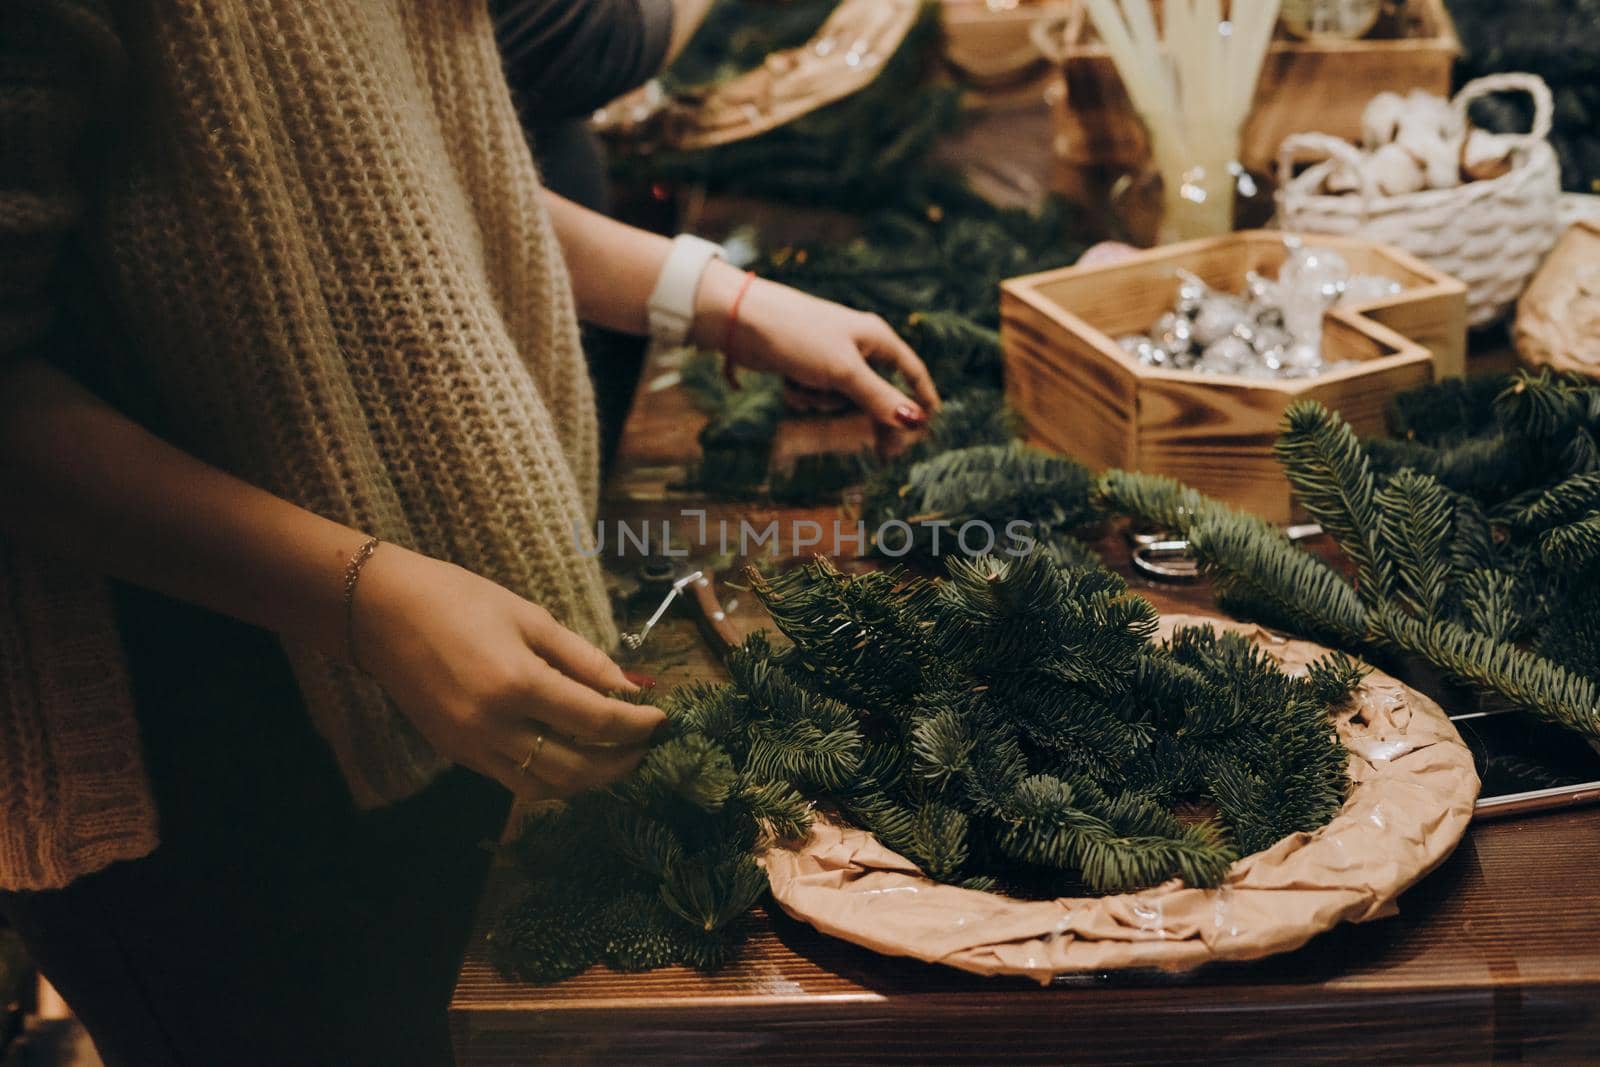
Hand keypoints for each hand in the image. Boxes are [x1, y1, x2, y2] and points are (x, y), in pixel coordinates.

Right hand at [350, 545, 664, 798]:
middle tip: (646, 747)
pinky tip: (573, 758)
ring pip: (546, 786)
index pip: (597, 721)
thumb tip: (629, 688)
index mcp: (517, 683)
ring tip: (616, 758)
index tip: (662, 720)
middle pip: (576, 767)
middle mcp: (494, 726)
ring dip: (589, 780)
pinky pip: (516, 781)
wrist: (381, 614)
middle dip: (621, 762)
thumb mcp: (529, 617)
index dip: (637, 725)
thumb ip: (582, 659)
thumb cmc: (459, 600)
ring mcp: (472, 747)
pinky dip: (552, 778)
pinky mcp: (457, 755)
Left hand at [692, 262, 940, 453]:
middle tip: (881, 454)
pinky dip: (804, 395)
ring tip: (806, 388)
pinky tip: (788, 384)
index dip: (922, 398)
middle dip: (868, 415)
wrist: (742, 320)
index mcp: (875, 338)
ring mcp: (829, 357)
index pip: (911, 371)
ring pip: (842, 398)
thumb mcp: (843, 371)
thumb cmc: (798, 336)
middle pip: (877, 393)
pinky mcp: (805, 367)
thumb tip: (916, 421)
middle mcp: (856, 346)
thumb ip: (879, 397)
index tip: (929, 427)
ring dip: (824, 402)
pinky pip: (815, 394)